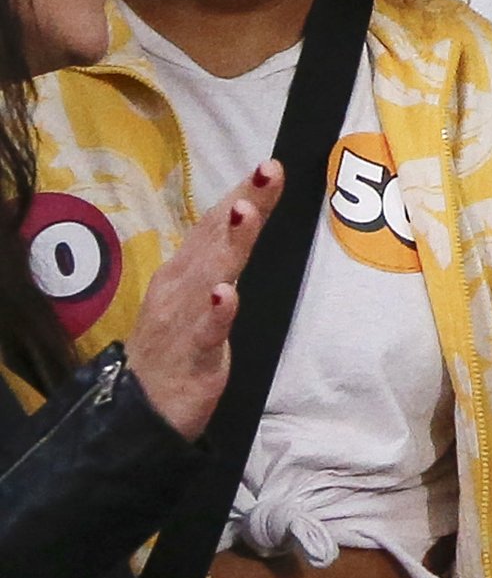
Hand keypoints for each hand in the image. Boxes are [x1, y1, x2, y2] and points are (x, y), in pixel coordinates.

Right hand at [121, 162, 281, 439]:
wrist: (134, 411)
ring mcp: (183, 320)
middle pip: (216, 239)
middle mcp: (180, 288)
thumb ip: (216, 261)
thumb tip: (241, 220)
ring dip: (228, 244)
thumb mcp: (196, 298)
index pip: (215, 225)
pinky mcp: (191, 357)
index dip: (242, 194)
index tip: (270, 166)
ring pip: (210, 275)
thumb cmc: (174, 349)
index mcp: (184, 272)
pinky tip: (225, 293)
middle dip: (243, 203)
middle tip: (267, 170)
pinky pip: (205, 332)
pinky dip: (215, 312)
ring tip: (246, 211)